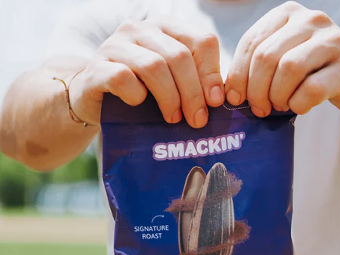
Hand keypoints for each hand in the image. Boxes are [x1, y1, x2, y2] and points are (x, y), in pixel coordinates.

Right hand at [72, 16, 223, 126]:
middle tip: (198, 118)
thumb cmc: (144, 90)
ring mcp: (114, 45)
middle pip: (179, 56)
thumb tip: (220, 97)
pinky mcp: (95, 67)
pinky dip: (136, 95)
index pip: (202, 41)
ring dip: (169, 97)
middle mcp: (139, 29)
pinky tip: (139, 104)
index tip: (215, 101)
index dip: (212, 73)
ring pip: (154, 66)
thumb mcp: (174, 80)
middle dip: (193, 91)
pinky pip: (122, 78)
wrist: (97, 100)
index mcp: (166, 27)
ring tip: (174, 117)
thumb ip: (197, 80)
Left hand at [225, 1, 339, 117]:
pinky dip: (299, 104)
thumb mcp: (287, 54)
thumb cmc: (317, 69)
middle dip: (256, 88)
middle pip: (268, 55)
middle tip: (257, 108)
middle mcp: (313, 20)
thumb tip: (228, 90)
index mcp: (290, 12)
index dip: (238, 73)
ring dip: (277, 95)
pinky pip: (312, 89)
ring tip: (278, 106)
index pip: (252, 41)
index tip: (235, 97)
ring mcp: (334, 42)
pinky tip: (299, 107)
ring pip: (289, 69)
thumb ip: (260, 61)